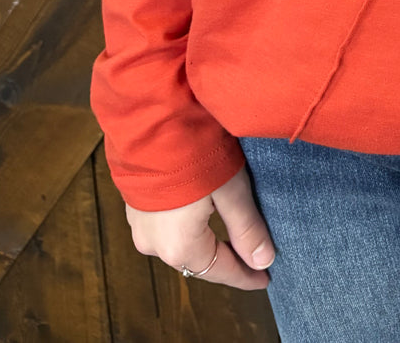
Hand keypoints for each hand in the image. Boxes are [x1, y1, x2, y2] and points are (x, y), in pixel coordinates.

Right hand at [125, 164, 275, 290]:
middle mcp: (154, 245)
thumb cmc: (194, 152)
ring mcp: (140, 226)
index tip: (265, 279)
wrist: (151, 121)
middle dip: (226, 259)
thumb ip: (247, 229)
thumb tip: (263, 261)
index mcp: (180, 247)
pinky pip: (165, 228)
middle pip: (198, 260)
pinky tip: (202, 216)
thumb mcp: (231, 190)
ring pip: (180, 244)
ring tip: (232, 237)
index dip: (245, 276)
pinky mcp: (134, 206)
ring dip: (206, 242)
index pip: (220, 271)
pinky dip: (187, 228)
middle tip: (254, 256)